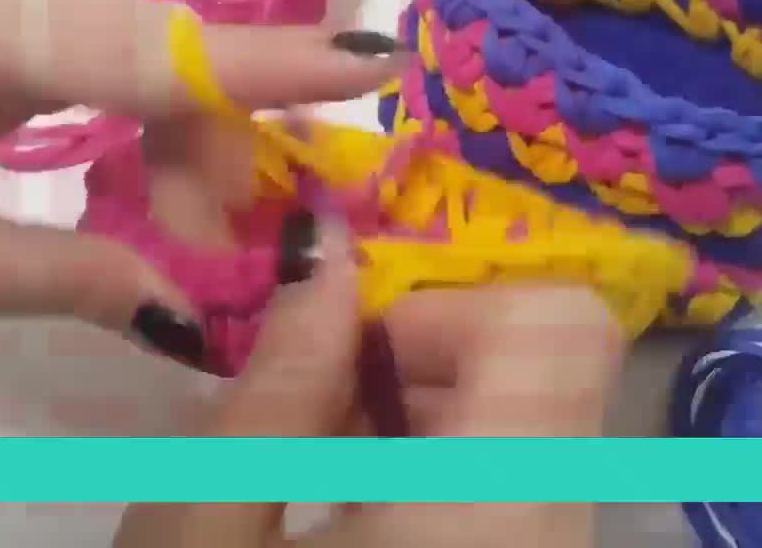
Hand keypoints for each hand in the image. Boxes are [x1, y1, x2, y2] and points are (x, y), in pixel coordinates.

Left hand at [0, 0, 404, 338]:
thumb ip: (75, 280)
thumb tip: (197, 315)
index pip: (160, 50)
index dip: (274, 68)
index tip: (379, 67)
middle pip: (176, 57)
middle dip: (219, 160)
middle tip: (228, 264)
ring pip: (163, 60)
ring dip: (192, 153)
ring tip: (181, 244)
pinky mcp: (25, 7)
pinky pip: (130, 61)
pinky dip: (160, 132)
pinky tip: (160, 193)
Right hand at [114, 222, 624, 547]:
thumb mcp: (203, 535)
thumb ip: (277, 381)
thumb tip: (325, 243)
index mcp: (490, 507)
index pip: (557, 324)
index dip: (449, 302)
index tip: (346, 346)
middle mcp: (559, 523)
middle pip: (547, 357)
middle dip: (422, 344)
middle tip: (314, 388)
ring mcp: (554, 546)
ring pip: (533, 411)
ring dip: (426, 395)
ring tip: (319, 448)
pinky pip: (520, 468)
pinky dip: (440, 448)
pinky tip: (351, 492)